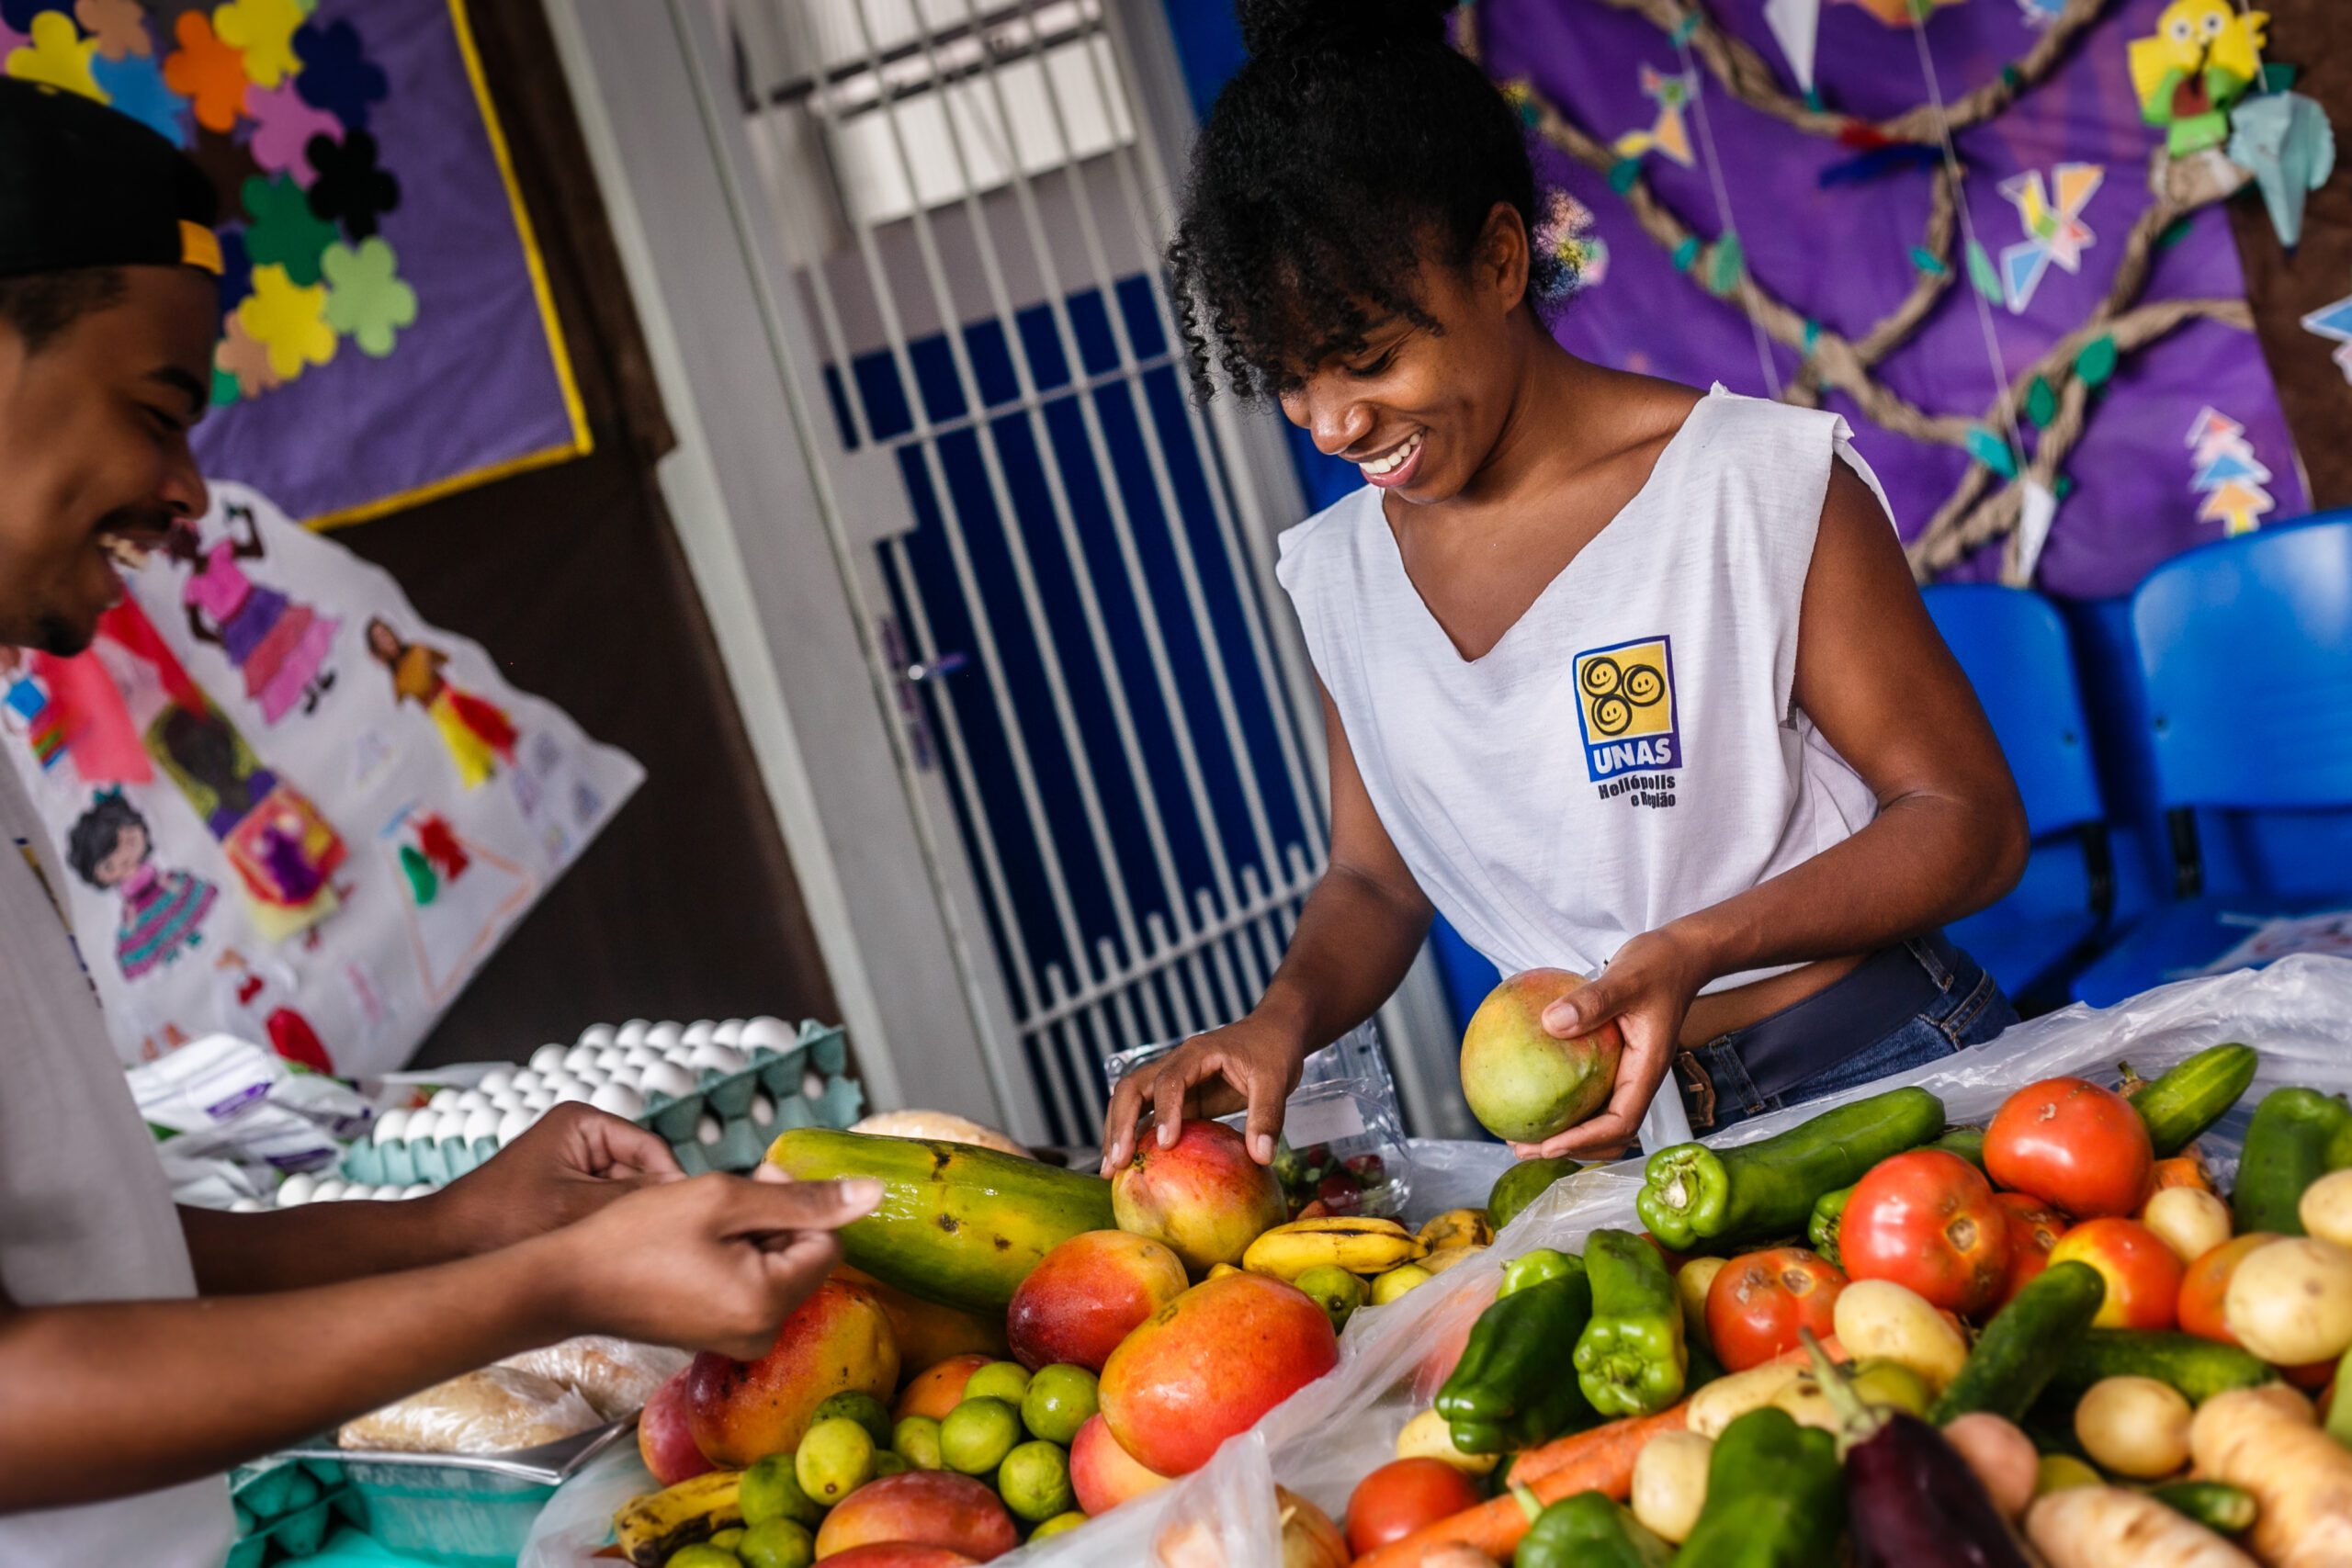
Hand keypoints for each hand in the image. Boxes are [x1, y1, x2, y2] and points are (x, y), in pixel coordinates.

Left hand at [432, 1103, 684, 1255]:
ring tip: (622, 1247)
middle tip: (652, 1239)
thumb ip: (633, 1199)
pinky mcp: (564, 1192)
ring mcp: (572, 1165)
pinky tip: (603, 1251)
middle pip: (639, 1170)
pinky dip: (605, 1227)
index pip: (650, 1147)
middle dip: (642, 1205)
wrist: (445, 1246)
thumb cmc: (499, 1220)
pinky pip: (602, 1206)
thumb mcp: (576, 1208)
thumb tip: (682, 1197)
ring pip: (623, 1193)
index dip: (669, 1183)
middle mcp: (580, 1137)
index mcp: (583, 1122)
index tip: (681, 1219)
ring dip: (623, 1219)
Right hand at [534, 1170, 882, 1359]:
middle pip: (804, 1257)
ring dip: (751, 1236)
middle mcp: (762, 1333)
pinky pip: (750, 1287)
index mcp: (770, 1303)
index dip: (797, 1202)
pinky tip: (693, 1247)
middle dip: (774, 1220)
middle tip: (722, 1200)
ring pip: (776, 1268)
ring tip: (702, 1224)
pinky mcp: (717, 1336)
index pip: (829, 1241)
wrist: (567, 1283)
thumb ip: (804, 1200)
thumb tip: (874, 1195)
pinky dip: (733, 1259)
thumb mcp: (724, 1201)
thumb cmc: (636, 1238)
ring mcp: (739, 1340)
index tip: (754, 1180)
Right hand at [1100, 1014, 1303, 1173]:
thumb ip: (1268, 1116)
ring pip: (1131, 1101)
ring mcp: (1174, 1081)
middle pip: (1131, 1088)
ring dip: (1117, 1132)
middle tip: (1118, 1162)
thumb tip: (1261, 1157)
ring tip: (1110, 1170)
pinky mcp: (1180, 1098)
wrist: (1274, 1032)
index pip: (1169, 1081)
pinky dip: (1136, 1137)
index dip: (1165, 1111)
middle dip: (1120, 1124)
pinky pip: (1149, 1116)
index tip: (1166, 1144)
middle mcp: (1176, 1064)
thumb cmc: (1274, 1050)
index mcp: (1197, 1054)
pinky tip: (1132, 1165)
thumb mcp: (1276, 1080)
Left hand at [1510, 928, 1709, 1162]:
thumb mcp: (1626, 978)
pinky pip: (1589, 1090)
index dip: (1586, 1140)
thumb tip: (1550, 1022)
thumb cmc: (1660, 965)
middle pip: (1609, 1134)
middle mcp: (1637, 1078)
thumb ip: (1593, 1000)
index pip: (1621, 1123)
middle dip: (1570, 1147)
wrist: (1681, 955)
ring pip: (1599, 1118)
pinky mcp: (1616, 1061)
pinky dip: (1564, 1100)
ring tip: (1524, 1133)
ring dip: (1566, 1132)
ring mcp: (1627, 1072)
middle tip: (1524, 1146)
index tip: (1550, 1144)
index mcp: (1646, 1070)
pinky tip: (1531, 1088)